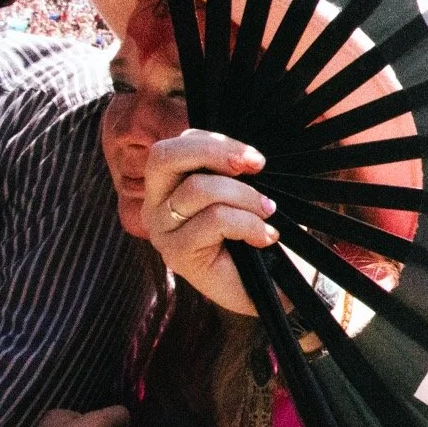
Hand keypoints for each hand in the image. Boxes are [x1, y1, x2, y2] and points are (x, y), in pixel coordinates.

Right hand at [144, 129, 278, 315]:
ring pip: (198, 188)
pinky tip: (265, 237)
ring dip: (245, 196)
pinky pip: (215, 220)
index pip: (176, 145)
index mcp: (168, 184)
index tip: (255, 159)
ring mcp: (162, 231)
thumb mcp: (245, 190)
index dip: (215, 142)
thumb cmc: (258, 230)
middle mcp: (155, 205)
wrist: (272, 283)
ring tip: (268, 212)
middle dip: (215, 151)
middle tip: (256, 166)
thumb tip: (249, 151)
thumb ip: (234, 167)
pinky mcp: (177, 254)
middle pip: (164, 156)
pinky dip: (249, 224)